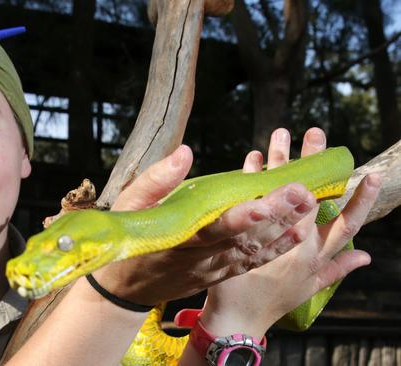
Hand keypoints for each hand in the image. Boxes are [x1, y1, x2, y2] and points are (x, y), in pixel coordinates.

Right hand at [94, 139, 318, 305]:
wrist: (124, 288)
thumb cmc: (126, 239)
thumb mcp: (128, 207)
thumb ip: (155, 182)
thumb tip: (185, 154)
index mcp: (176, 241)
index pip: (212, 229)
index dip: (240, 217)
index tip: (264, 201)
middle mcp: (200, 259)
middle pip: (243, 238)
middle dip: (275, 215)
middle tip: (303, 191)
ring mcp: (212, 270)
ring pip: (253, 251)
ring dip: (283, 229)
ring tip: (309, 203)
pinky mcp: (219, 275)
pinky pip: (252, 263)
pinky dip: (276, 249)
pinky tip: (299, 232)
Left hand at [199, 128, 380, 338]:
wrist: (236, 317)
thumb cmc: (274, 300)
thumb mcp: (311, 287)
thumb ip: (337, 268)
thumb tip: (367, 255)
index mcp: (315, 255)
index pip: (345, 225)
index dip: (360, 201)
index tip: (372, 176)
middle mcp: (295, 244)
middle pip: (309, 198)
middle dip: (314, 165)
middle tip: (316, 133)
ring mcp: (268, 239)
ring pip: (278, 194)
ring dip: (279, 162)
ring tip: (281, 133)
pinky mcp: (240, 236)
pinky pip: (246, 201)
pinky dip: (248, 178)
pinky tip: (251, 158)